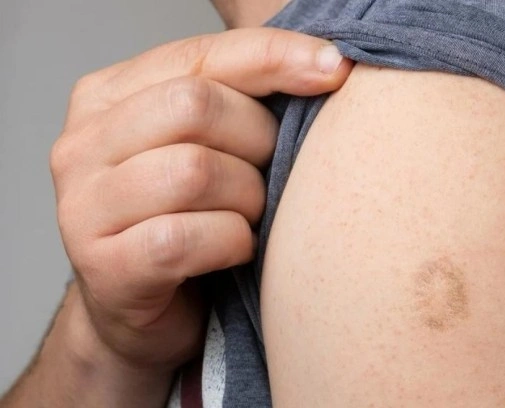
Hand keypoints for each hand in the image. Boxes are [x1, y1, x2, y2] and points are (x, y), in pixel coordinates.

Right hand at [49, 28, 350, 373]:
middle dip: (258, 139)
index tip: (334, 66)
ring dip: (248, 197)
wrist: (142, 312)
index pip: (199, 55)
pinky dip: (233, 243)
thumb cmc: (188, 221)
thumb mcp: (208, 144)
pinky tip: (237, 250)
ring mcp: (83, 207)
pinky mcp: (104, 267)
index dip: (274, 56)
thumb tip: (327, 62)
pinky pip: (186, 239)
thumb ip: (240, 98)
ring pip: (194, 171)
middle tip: (271, 173)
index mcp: (107, 96)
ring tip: (251, 215)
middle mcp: (82, 145)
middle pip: (195, 106)